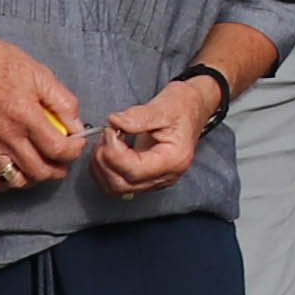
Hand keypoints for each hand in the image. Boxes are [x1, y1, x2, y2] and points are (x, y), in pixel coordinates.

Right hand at [0, 29, 90, 191]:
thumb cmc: (3, 65)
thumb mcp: (41, 75)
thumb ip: (63, 103)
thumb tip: (77, 126)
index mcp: (26, 115)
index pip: (58, 149)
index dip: (74, 151)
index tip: (76, 144)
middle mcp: (6, 135)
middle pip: (39, 171)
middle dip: (58, 170)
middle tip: (62, 160)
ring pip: (17, 181)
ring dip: (34, 179)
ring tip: (40, 166)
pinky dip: (3, 184)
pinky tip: (14, 171)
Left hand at [90, 76, 216, 197]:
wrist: (193, 108)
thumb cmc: (183, 106)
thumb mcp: (163, 106)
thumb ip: (137, 117)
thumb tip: (114, 122)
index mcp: (173, 160)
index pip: (134, 170)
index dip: (114, 152)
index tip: (110, 130)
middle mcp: (166, 176)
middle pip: (122, 184)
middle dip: (105, 160)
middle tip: (106, 134)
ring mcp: (156, 180)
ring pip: (116, 188)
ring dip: (102, 167)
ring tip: (106, 140)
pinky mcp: (146, 177)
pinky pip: (118, 183)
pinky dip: (105, 169)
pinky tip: (108, 149)